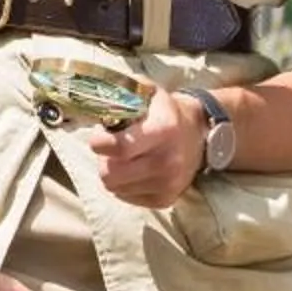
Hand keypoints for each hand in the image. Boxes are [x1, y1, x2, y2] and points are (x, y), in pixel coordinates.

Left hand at [90, 88, 204, 209]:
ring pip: (114, 187)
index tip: (99, 135)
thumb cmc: (163, 111)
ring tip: (125, 157)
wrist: (198, 133)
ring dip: (113, 172)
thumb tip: (93, 100)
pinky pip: (125, 196)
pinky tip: (135, 169)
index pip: (119, 147)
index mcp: (163, 130)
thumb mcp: (145, 91)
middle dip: (103, 159)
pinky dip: (124, 184)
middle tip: (111, 147)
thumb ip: (119, 92)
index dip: (99, 142)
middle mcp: (168, 160)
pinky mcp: (165, 200)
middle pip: (110, 174)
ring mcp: (168, 183)